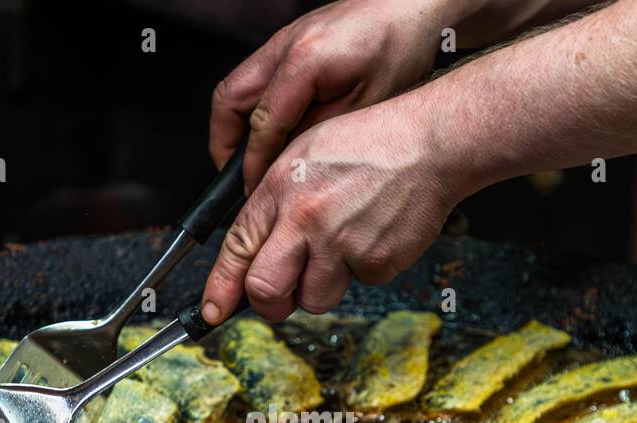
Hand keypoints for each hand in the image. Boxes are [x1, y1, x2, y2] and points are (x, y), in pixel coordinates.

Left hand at [200, 96, 455, 323]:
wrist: (429, 145)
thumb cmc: (369, 145)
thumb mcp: (304, 155)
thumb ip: (275, 201)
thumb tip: (256, 249)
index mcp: (282, 189)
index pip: (237, 248)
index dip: (220, 288)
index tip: (211, 311)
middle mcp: (307, 219)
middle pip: (266, 291)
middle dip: (269, 304)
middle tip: (280, 298)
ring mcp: (342, 244)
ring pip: (314, 299)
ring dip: (321, 286)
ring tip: (342, 246)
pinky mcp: (376, 263)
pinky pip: (358, 285)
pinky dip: (363, 269)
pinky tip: (373, 234)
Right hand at [210, 0, 454, 191]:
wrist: (411, 6)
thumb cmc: (400, 47)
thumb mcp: (365, 105)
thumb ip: (320, 133)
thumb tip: (287, 161)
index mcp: (303, 62)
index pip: (261, 124)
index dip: (252, 163)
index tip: (252, 189)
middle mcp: (283, 46)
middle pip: (229, 100)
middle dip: (225, 143)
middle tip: (236, 177)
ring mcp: (282, 41)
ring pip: (236, 87)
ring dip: (235, 126)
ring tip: (249, 159)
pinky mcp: (289, 42)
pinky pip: (255, 79)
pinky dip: (253, 109)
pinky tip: (273, 131)